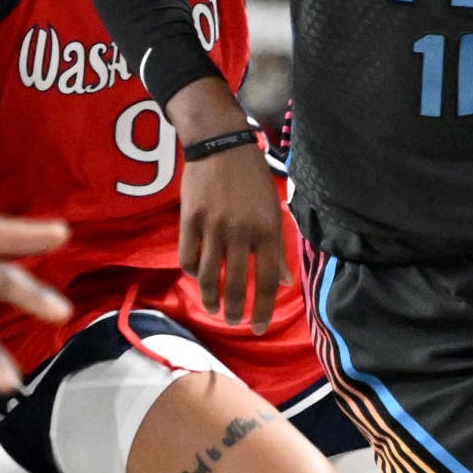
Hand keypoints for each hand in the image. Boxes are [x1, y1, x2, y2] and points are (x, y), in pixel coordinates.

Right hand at [178, 141, 291, 329]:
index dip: (263, 309)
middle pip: (235, 284)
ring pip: (209, 276)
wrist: (220, 144)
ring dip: (211, 299)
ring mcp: (212, 226)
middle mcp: (240, 232)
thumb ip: (278, 247)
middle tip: (234, 321)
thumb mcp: (272, 209)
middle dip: (235, 311)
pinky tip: (198, 278)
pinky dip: (193, 272)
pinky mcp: (190, 220)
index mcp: (266, 230)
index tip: (258, 328)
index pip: (266, 281)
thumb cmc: (252, 177)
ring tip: (213, 310)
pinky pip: (188, 256)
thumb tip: (284, 282)